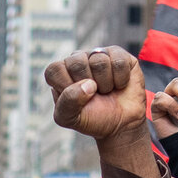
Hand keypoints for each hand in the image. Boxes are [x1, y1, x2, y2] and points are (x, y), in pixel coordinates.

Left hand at [44, 48, 153, 168]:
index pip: (53, 70)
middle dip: (88, 87)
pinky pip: (118, 61)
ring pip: (99, 61)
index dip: (66, 87)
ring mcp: (97, 55)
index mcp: (61, 75)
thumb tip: (87, 84)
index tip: (76, 100)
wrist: (124, 122)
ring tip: (107, 91)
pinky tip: (120, 84)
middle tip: (94, 95)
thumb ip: (67, 104)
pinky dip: (121, 79)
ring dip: (106, 84)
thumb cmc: (95, 119)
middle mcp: (77, 61)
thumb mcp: (72, 119)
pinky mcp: (118, 54)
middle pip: (76, 63)